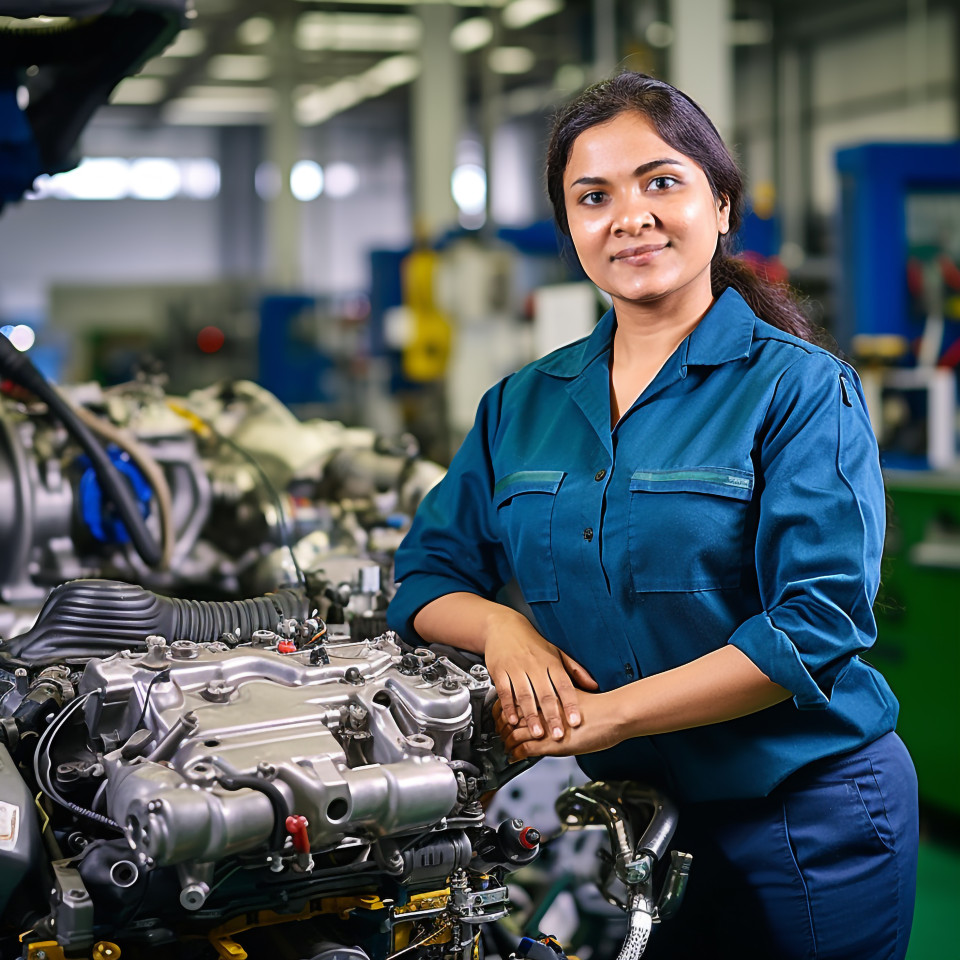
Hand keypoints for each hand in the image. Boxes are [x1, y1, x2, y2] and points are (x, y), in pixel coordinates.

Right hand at [483, 609, 596, 740]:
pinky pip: (505, 691)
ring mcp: (516, 668)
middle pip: (545, 693)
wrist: (504, 627)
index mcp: (551, 662)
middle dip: (552, 716)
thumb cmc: (532, 643)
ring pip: (525, 695)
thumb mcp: (556, 652)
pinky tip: (513, 720)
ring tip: (537, 733)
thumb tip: (594, 685)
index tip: (575, 721)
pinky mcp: (500, 671)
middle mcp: (535, 665)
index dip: (570, 704)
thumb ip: (575, 670)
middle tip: (558, 735)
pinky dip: (508, 707)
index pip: (564, 685)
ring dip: (531, 716)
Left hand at [493, 692, 622, 758]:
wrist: (614, 714)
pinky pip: (525, 748)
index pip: (516, 700)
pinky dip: (516, 753)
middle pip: (512, 716)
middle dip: (502, 726)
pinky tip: (513, 756)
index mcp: (546, 695)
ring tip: (504, 746)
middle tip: (498, 732)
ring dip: (507, 741)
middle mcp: (542, 709)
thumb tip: (552, 705)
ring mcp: (546, 726)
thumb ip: (558, 700)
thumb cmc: (600, 707)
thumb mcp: (573, 698)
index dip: (505, 708)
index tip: (500, 714)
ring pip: (515, 733)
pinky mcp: (551, 743)